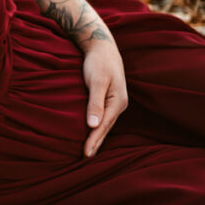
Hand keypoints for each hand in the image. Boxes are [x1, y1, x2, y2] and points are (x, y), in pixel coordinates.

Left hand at [81, 40, 128, 157]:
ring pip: (105, 123)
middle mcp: (119, 104)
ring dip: (97, 136)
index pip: (104, 126)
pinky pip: (103, 117)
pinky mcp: (108, 98)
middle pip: (106, 127)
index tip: (85, 154)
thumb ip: (95, 102)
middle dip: (96, 142)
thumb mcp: (96, 80)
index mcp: (118, 101)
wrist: (102, 46)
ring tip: (88, 151)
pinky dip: (97, 126)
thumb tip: (93, 125)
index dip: (94, 140)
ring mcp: (115, 102)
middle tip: (85, 158)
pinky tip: (92, 132)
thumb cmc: (98, 62)